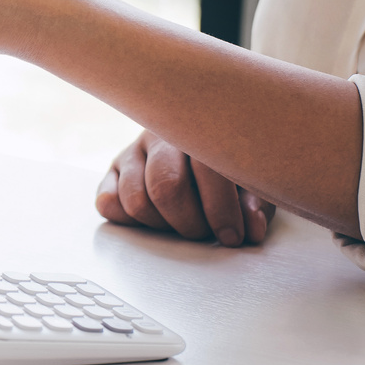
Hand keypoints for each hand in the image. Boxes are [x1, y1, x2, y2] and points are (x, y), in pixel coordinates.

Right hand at [95, 131, 275, 246]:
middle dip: (189, 222)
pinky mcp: (111, 170)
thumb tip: (251, 228)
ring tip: (180, 226)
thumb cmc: (229, 165)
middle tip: (205, 232)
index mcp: (199, 128)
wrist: (199, 142)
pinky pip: (108, 202)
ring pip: (135, 200)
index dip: (220, 209)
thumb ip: (256, 204)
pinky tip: (153, 218)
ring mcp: (131, 152)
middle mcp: (160, 135)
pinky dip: (129, 219)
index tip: (232, 235)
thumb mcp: (252, 182)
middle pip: (166, 187)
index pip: (205, 169)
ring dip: (161, 225)